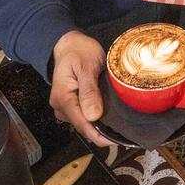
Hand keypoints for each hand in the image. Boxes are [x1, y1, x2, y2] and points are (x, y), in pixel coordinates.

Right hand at [49, 30, 110, 146]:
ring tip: (120, 126)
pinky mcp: (71, 104)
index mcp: (63, 98)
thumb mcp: (87, 66)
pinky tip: (109, 117)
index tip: (115, 141)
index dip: (98, 135)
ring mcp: (65, 107)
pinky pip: (84, 115)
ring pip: (84, 121)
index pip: (81, 123)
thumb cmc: (79, 51)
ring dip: (100, 124)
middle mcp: (61, 106)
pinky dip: (96, 117)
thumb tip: (93, 116)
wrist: (69, 43)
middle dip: (101, 131)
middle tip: (124, 133)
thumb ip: (89, 90)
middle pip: (83, 125)